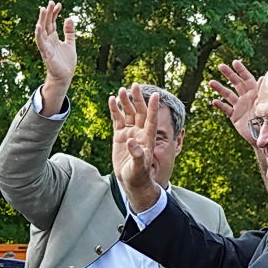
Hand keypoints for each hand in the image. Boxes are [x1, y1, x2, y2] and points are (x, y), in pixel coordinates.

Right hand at [33, 1, 76, 111]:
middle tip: (50, 2)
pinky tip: (38, 26)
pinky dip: (39, 35)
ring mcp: (46, 46)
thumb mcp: (70, 44)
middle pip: (46, 23)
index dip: (55, 13)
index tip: (58, 4)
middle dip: (48, 13)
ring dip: (42, 20)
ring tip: (43, 9)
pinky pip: (41, 43)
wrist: (65, 77)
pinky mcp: (46, 53)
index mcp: (54, 37)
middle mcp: (48, 40)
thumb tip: (69, 18)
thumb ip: (69, 32)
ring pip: (42, 31)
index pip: (52, 22)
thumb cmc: (66, 62)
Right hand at [109, 85, 162, 212]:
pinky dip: (115, 110)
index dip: (153, 108)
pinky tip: (112, 99)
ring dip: (126, 102)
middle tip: (134, 86)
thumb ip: (137, 155)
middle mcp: (140, 133)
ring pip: (128, 113)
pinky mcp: (120, 136)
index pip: (152, 120)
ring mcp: (130, 133)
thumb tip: (131, 142)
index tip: (155, 95)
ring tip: (122, 90)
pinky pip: (118, 120)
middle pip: (140, 112)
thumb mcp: (139, 168)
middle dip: (137, 99)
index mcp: (148, 139)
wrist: (131, 181)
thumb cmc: (138, 176)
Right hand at [207, 60, 259, 143]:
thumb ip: (263, 93)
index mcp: (255, 94)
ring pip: (228, 95)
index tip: (234, 62)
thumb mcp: (267, 106)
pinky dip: (220, 105)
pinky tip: (214, 101)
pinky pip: (226, 109)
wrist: (264, 137)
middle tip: (220, 66)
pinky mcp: (235, 116)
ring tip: (211, 82)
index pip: (248, 79)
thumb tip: (262, 78)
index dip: (241, 70)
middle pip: (236, 83)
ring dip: (220, 88)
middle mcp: (246, 98)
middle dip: (229, 74)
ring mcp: (240, 106)